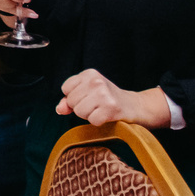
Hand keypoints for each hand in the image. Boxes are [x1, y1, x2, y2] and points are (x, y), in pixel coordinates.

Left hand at [55, 69, 172, 130]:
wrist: (135, 106)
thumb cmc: (107, 100)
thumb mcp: (87, 94)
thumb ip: (69, 101)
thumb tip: (59, 109)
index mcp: (89, 73)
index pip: (66, 89)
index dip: (74, 97)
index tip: (88, 97)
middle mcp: (96, 81)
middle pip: (72, 101)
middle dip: (81, 107)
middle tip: (97, 105)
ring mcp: (104, 94)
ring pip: (80, 112)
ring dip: (90, 115)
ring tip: (102, 109)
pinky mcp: (111, 108)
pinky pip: (92, 120)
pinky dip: (98, 122)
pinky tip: (107, 116)